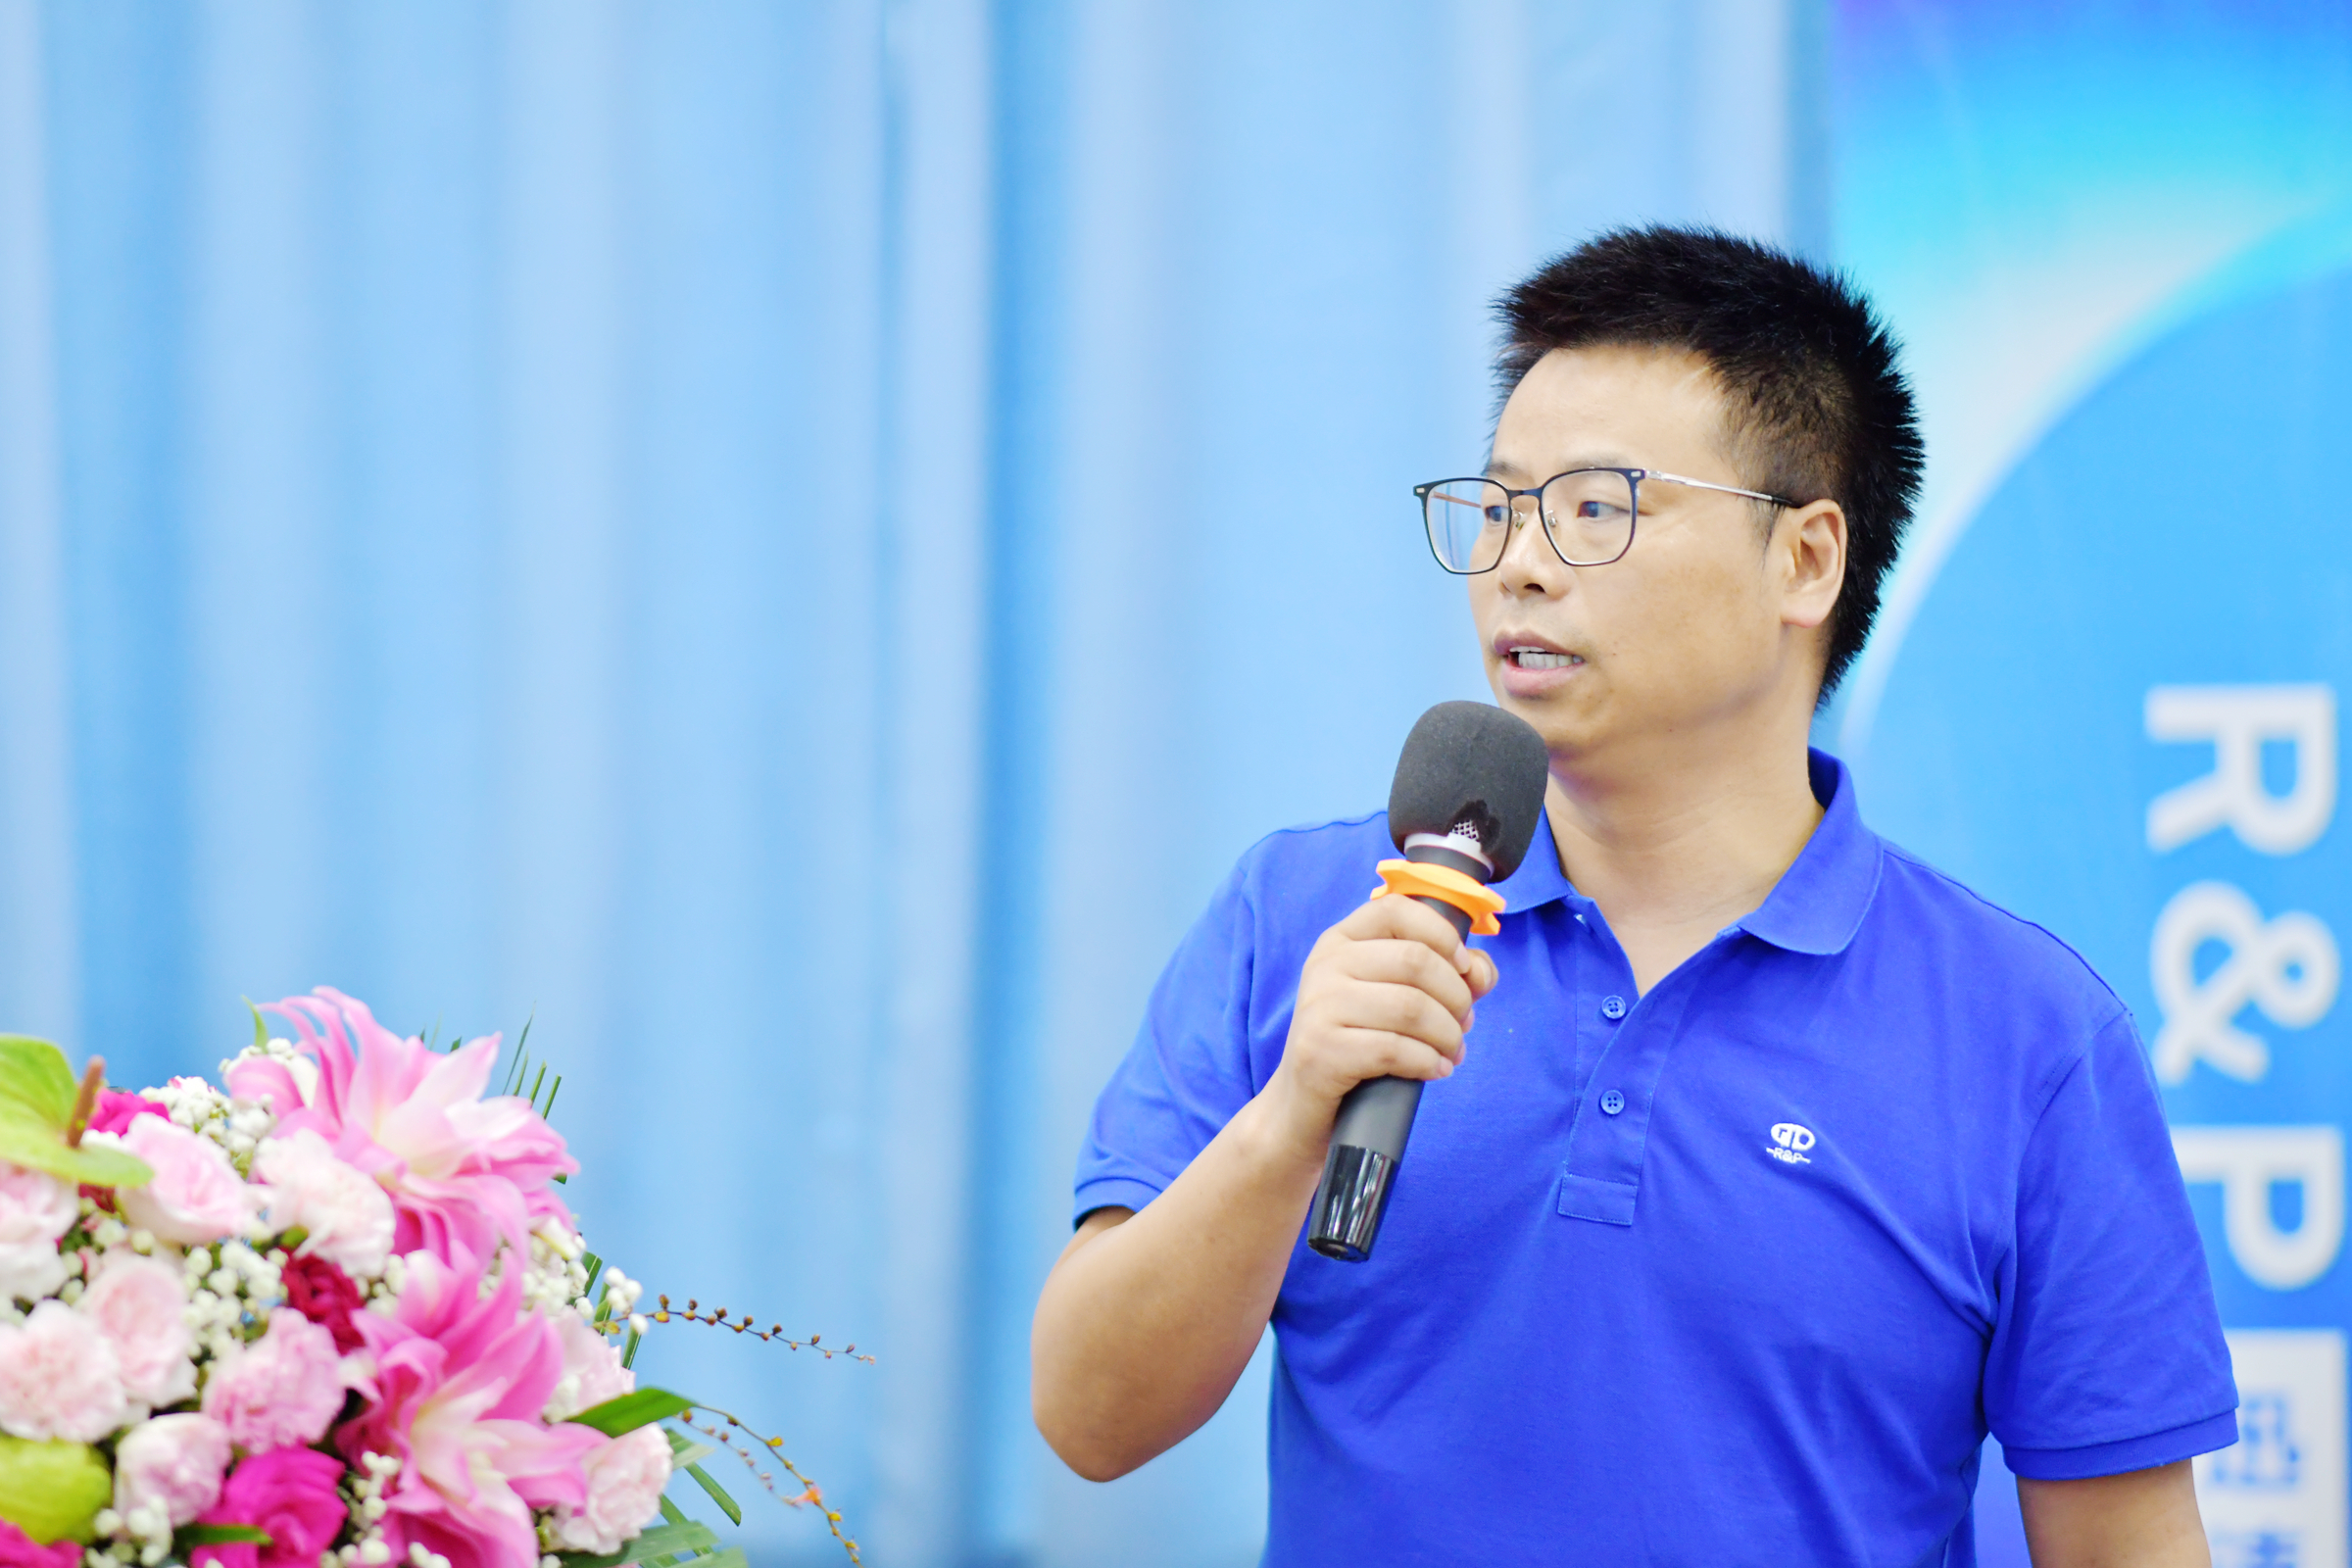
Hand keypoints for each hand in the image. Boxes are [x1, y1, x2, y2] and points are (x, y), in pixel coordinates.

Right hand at [1262, 895, 1498, 1159]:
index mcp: (1341, 940)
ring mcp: (1318, 1006)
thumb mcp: (1391, 996)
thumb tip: (1482, 974)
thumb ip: (1443, 974)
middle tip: (1463, 1024)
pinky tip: (1436, 1070)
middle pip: (1415, 960)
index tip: (1463, 969)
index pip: (1397, 908)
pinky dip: (1428, 1062)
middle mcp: (1325, 965)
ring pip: (1411, 1007)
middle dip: (1456, 996)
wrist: (1303, 1102)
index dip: (1442, 934)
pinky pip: (1394, 1049)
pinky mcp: (1320, 1050)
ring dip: (1448, 1034)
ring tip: (1453, 1051)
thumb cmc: (1358, 1042)